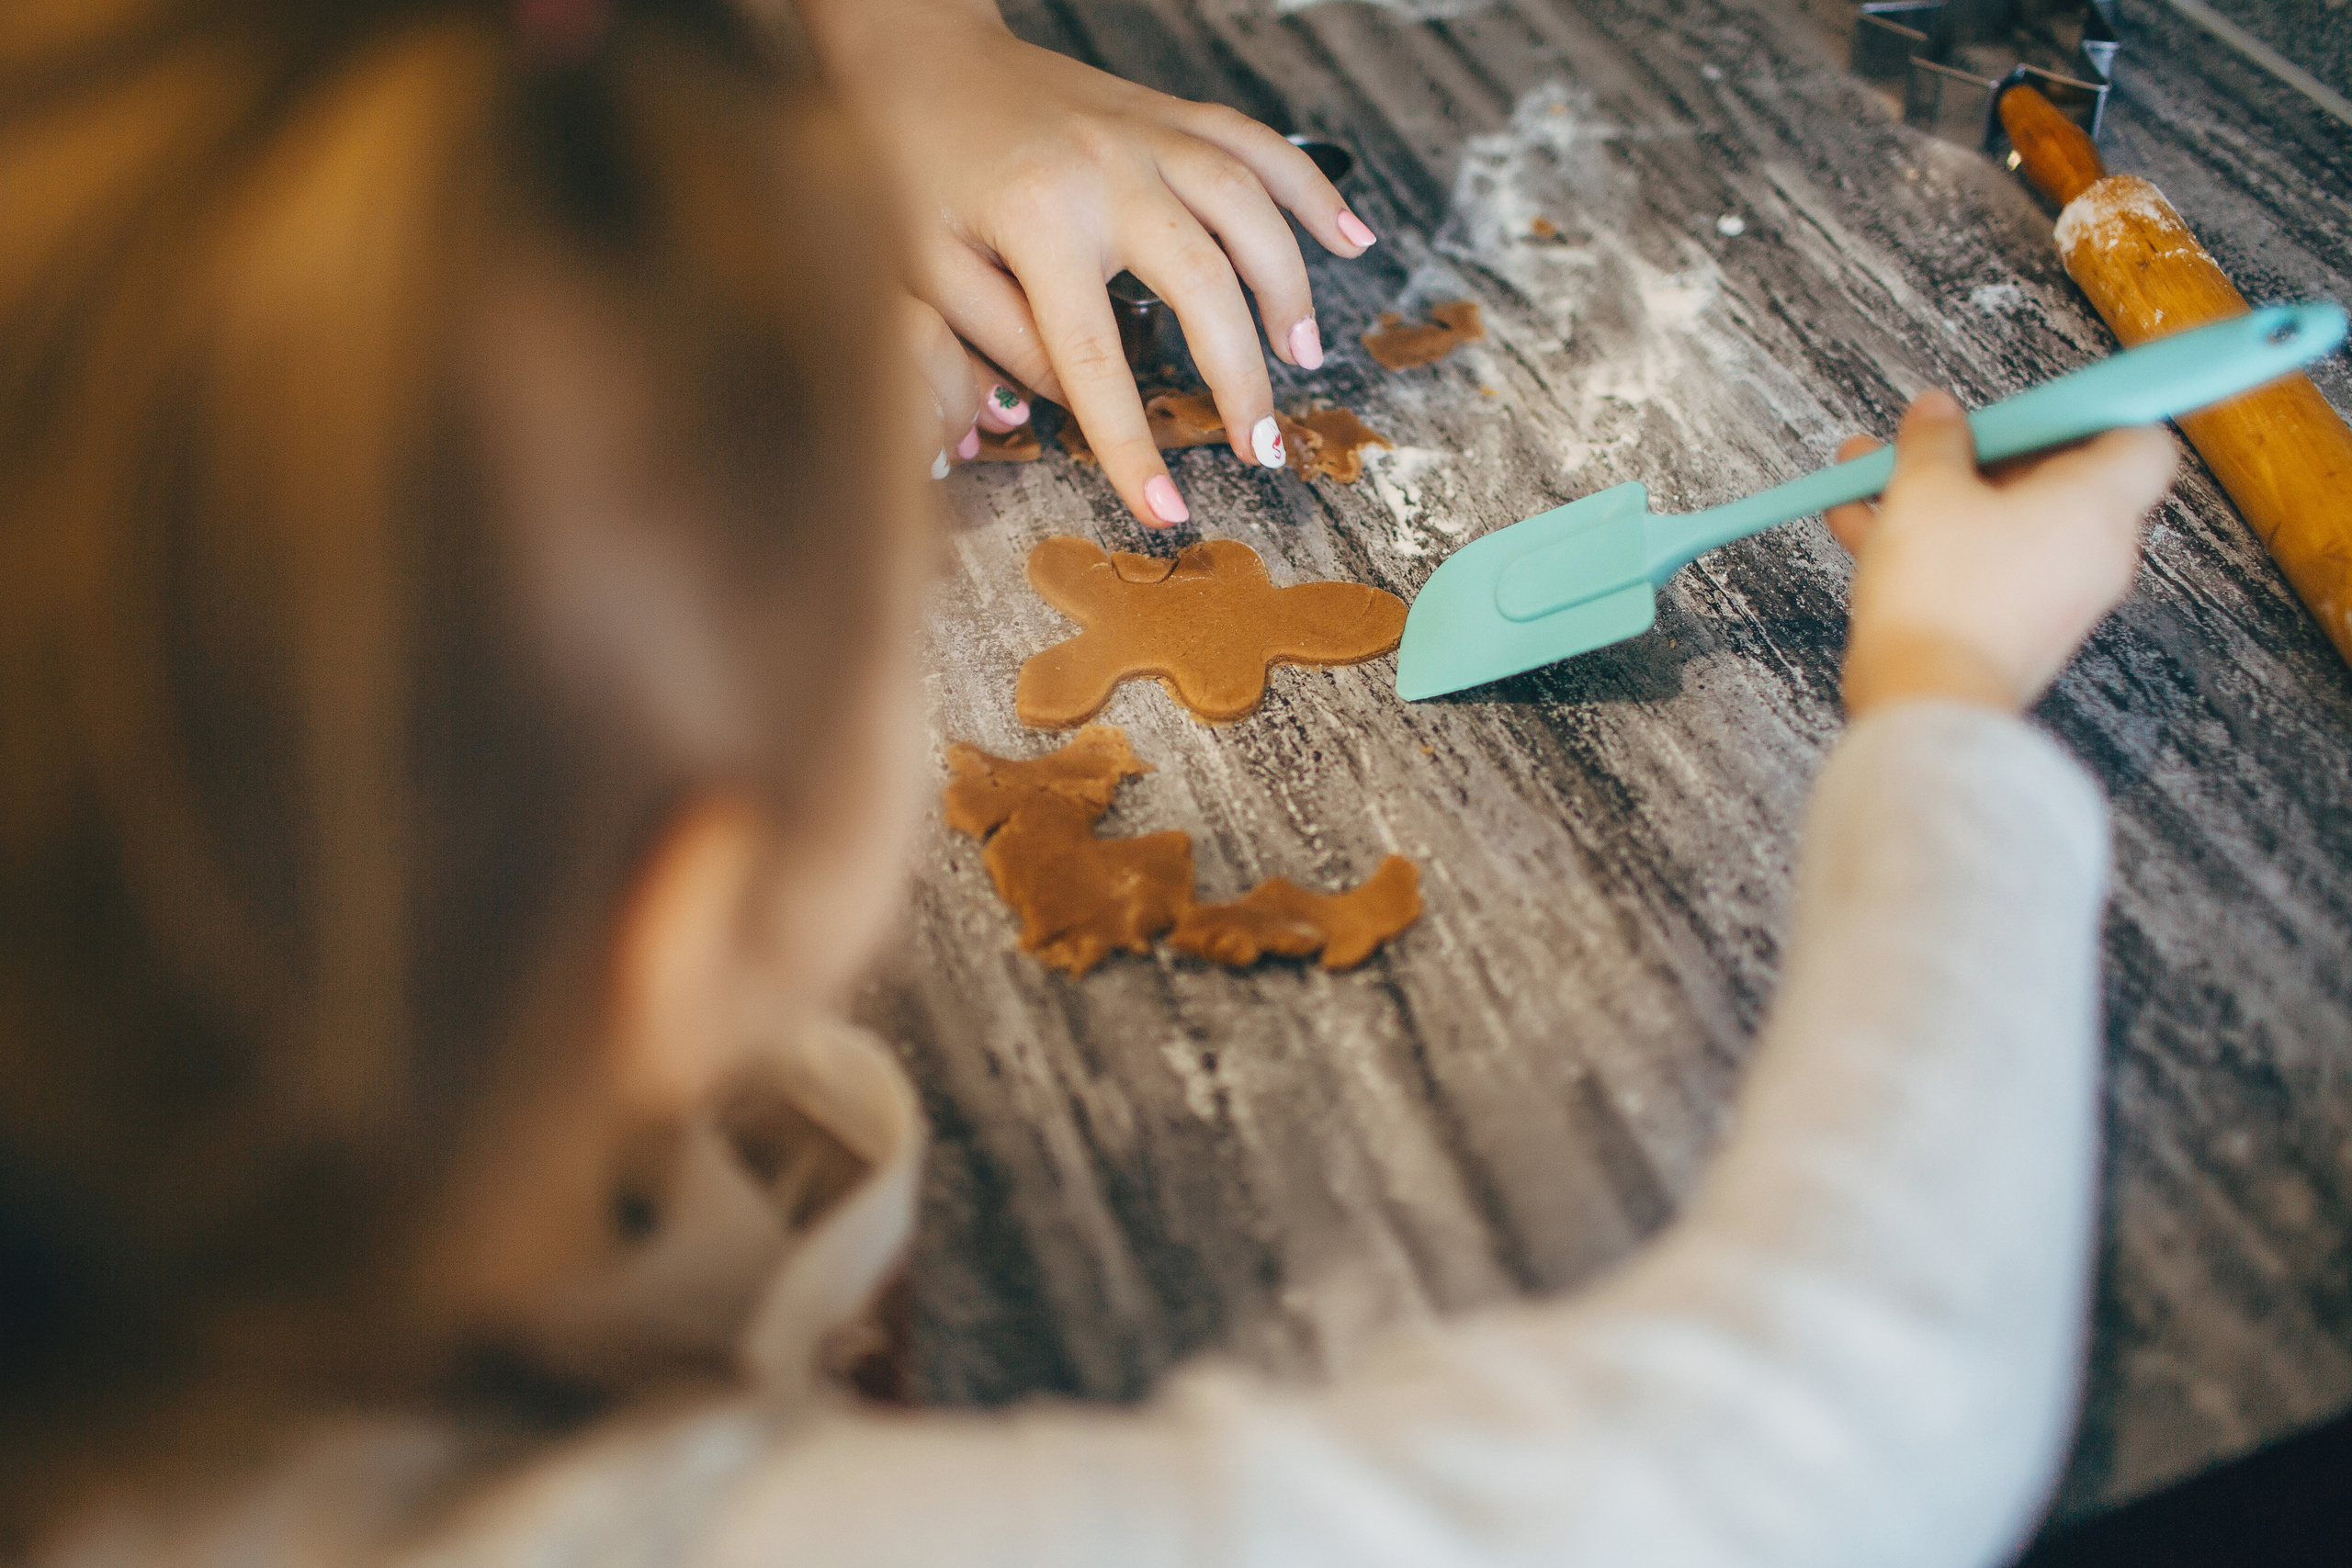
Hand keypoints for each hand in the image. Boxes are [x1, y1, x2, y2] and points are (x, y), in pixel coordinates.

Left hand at [799, 0, 1374, 526]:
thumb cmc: (909, 164)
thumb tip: (1068, 407)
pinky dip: (1313, 191)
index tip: (1165, 508)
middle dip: (1241, 376)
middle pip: (1202, 284)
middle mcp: (1105, 170)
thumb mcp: (924, 267)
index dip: (1131, 442)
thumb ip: (997, 339)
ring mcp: (1146, 133)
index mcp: (1036, 219)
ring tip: (1304, 356)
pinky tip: (1352, 240)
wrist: (918, 50)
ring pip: (1249, 208)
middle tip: (1261, 448)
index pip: (1095, 357)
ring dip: (1290, 288)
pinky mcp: (1166, 113)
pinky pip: (1259, 144)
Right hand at [1825, 389, 2177, 717]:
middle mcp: (2093, 551)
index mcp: (2098, 503)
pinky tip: (1862, 524)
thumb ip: (1933, 441)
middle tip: (1932, 439)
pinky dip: (1935, 543)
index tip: (2040, 404)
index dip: (2092, 412)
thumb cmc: (1944, 599)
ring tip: (1870, 475)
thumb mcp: (1925, 490)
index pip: (2141, 439)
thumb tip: (1936, 414)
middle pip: (2054, 478)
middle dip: (1982, 453)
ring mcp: (2056, 595)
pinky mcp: (2017, 628)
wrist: (1927, 701)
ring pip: (2002, 522)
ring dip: (1940, 496)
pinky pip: (1983, 566)